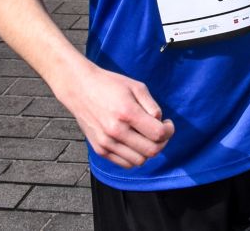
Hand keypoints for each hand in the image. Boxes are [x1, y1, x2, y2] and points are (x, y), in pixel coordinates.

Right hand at [53, 62, 174, 168]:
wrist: (80, 89)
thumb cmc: (110, 85)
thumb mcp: (137, 87)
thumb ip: (152, 107)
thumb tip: (160, 124)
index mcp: (127, 113)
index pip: (158, 134)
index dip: (169, 130)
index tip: (167, 123)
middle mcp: (116, 131)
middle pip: (152, 151)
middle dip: (162, 142)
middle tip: (160, 131)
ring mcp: (106, 143)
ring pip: (139, 161)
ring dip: (148, 151)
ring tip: (146, 137)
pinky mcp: (100, 150)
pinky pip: (125, 164)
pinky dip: (134, 157)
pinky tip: (134, 143)